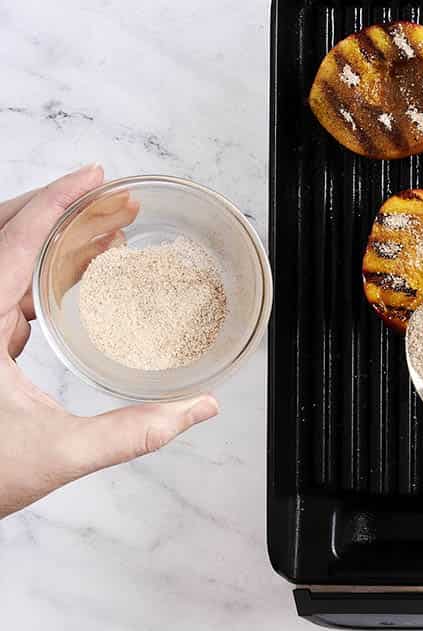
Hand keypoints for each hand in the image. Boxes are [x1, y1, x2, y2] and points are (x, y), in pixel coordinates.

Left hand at [0, 165, 219, 518]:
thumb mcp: (56, 453)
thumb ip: (133, 431)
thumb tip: (195, 409)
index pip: (17, 240)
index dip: (60, 202)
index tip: (96, 177)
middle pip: (7, 235)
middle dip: (64, 210)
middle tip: (115, 201)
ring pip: (7, 258)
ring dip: (54, 239)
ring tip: (106, 233)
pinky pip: (6, 285)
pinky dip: (42, 269)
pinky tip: (76, 277)